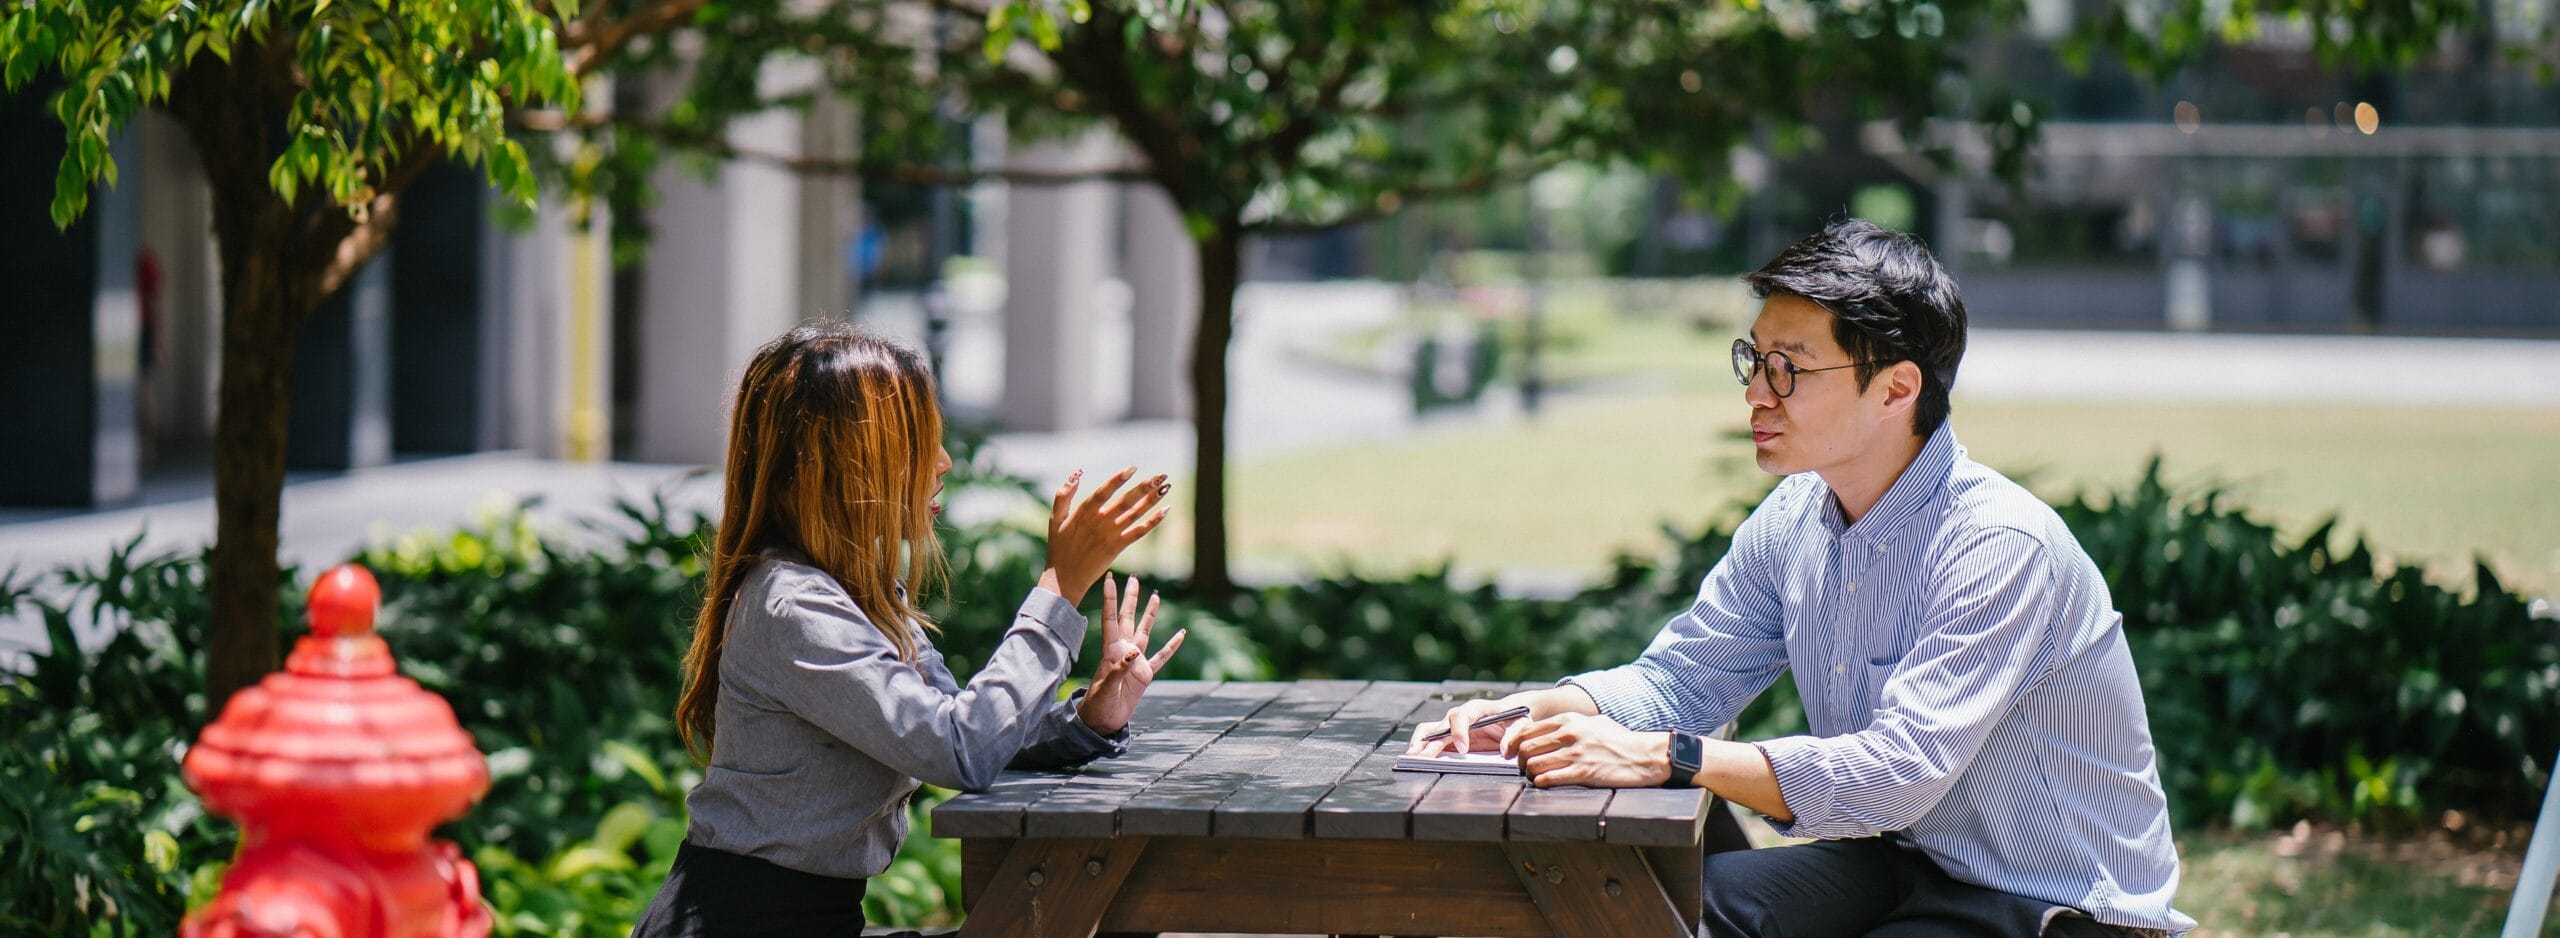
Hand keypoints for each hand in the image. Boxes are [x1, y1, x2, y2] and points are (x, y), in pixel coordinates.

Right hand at [1041, 468, 1170, 603]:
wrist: (1065, 578)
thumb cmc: (1060, 548)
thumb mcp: (1055, 519)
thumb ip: (1063, 495)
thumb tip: (1077, 473)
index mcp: (1084, 512)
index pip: (1103, 491)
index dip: (1118, 479)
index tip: (1133, 468)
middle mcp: (1100, 522)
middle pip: (1126, 501)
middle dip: (1144, 487)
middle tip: (1161, 476)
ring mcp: (1110, 535)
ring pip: (1135, 514)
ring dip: (1151, 500)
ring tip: (1166, 487)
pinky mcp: (1117, 547)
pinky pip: (1138, 533)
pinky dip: (1152, 522)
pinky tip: (1165, 511)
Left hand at [1076, 575, 1185, 734]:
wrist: (1102, 721)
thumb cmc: (1098, 704)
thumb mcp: (1106, 688)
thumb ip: (1118, 670)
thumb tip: (1133, 653)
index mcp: (1111, 650)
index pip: (1110, 619)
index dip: (1110, 598)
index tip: (1110, 578)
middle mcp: (1123, 650)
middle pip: (1128, 618)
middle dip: (1131, 598)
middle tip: (1134, 578)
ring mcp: (1135, 661)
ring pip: (1145, 631)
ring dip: (1150, 614)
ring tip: (1155, 596)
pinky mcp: (1145, 674)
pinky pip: (1161, 657)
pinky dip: (1172, 646)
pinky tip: (1181, 634)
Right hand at [1406, 694, 1530, 756]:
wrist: (1509, 715)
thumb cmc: (1516, 717)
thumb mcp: (1521, 723)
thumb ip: (1514, 734)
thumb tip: (1504, 750)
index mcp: (1477, 709)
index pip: (1462, 716)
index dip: (1459, 732)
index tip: (1462, 749)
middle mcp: (1459, 715)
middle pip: (1440, 726)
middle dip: (1431, 743)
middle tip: (1422, 757)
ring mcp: (1451, 726)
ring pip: (1429, 730)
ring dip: (1419, 744)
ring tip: (1412, 758)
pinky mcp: (1448, 737)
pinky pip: (1430, 740)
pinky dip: (1421, 748)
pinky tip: (1415, 759)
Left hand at [1509, 713, 1672, 788]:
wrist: (1644, 756)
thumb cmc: (1618, 740)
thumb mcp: (1592, 722)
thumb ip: (1569, 725)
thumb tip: (1548, 731)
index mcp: (1569, 720)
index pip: (1526, 730)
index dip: (1513, 744)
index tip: (1511, 753)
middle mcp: (1569, 734)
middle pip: (1525, 749)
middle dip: (1520, 761)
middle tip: (1524, 769)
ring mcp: (1575, 754)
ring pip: (1533, 765)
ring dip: (1530, 775)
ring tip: (1536, 778)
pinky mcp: (1583, 773)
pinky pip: (1548, 779)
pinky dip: (1541, 783)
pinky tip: (1545, 784)